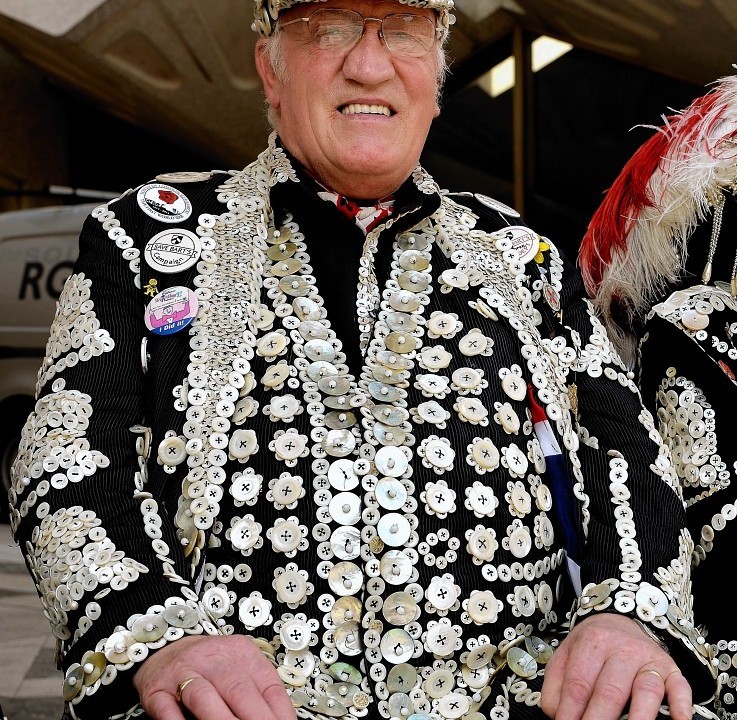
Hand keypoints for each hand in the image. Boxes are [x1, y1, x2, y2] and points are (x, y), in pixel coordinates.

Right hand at [133, 634, 295, 719]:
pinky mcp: (157, 689)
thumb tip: (280, 718)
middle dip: (254, 717)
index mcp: (240, 651)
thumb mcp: (238, 666)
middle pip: (237, 687)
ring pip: (203, 695)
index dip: (278, 710)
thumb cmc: (208, 663)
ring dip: (220, 719)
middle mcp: (212, 658)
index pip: (266, 682)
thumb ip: (257, 690)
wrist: (166, 646)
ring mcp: (183, 672)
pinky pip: (166, 708)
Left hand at [540, 613, 689, 719]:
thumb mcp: (565, 655)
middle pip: (610, 691)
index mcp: (592, 642)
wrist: (620, 620)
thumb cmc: (591, 647)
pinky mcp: (672, 670)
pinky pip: (680, 689)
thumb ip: (556, 685)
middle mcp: (622, 649)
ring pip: (646, 691)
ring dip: (638, 718)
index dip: (571, 711)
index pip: (579, 684)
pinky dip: (682, 708)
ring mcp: (649, 660)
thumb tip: (557, 715)